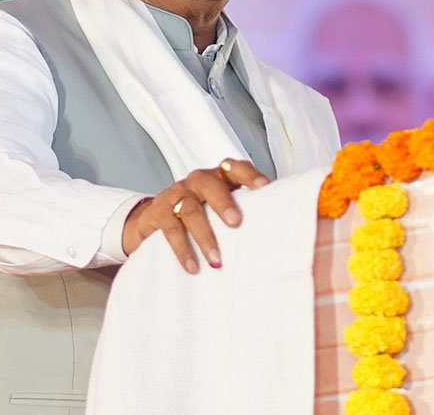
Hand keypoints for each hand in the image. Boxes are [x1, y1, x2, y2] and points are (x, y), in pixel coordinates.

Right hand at [121, 159, 268, 272]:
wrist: (154, 218)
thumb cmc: (200, 212)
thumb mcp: (220, 206)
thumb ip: (245, 209)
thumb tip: (280, 225)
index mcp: (218, 177)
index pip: (235, 168)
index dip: (249, 175)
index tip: (264, 187)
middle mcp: (197, 181)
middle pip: (210, 185)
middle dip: (224, 204)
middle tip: (236, 223)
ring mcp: (176, 195)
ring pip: (190, 210)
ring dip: (205, 236)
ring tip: (217, 261)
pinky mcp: (159, 212)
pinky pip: (171, 229)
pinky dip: (183, 250)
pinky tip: (193, 267)